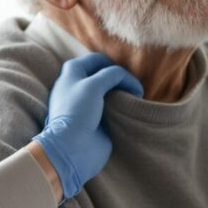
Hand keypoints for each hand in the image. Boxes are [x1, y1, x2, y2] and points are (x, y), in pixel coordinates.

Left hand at [33, 53, 141, 199]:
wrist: (71, 148)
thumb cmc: (77, 112)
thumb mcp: (93, 85)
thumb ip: (112, 74)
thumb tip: (128, 79)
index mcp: (72, 74)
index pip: (96, 60)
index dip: (112, 63)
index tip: (125, 74)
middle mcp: (79, 86)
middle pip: (105, 74)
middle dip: (120, 78)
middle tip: (133, 86)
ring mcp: (89, 104)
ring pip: (111, 91)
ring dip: (123, 92)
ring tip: (135, 97)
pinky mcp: (98, 119)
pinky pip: (114, 107)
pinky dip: (123, 106)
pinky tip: (132, 109)